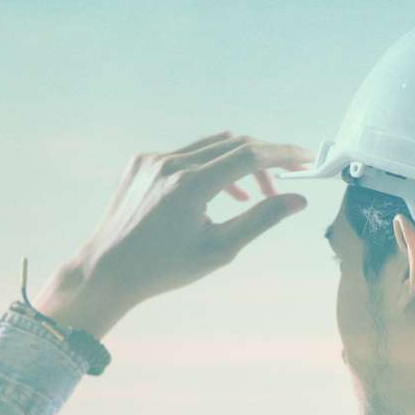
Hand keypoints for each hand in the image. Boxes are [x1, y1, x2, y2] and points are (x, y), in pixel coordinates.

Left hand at [34, 132, 313, 339]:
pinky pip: (187, 153)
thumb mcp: (220, 250)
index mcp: (191, 185)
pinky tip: (223, 190)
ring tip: (257, 192)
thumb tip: (297, 200)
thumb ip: (261, 219)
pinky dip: (213, 165)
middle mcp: (171, 163)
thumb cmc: (165, 268)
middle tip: (290, 176)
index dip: (283, 155)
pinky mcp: (142, 162)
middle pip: (234, 145)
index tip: (306, 159)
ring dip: (241, 162)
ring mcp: (153, 159)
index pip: (250, 156)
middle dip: (267, 159)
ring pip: (211, 146)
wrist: (107, 269)